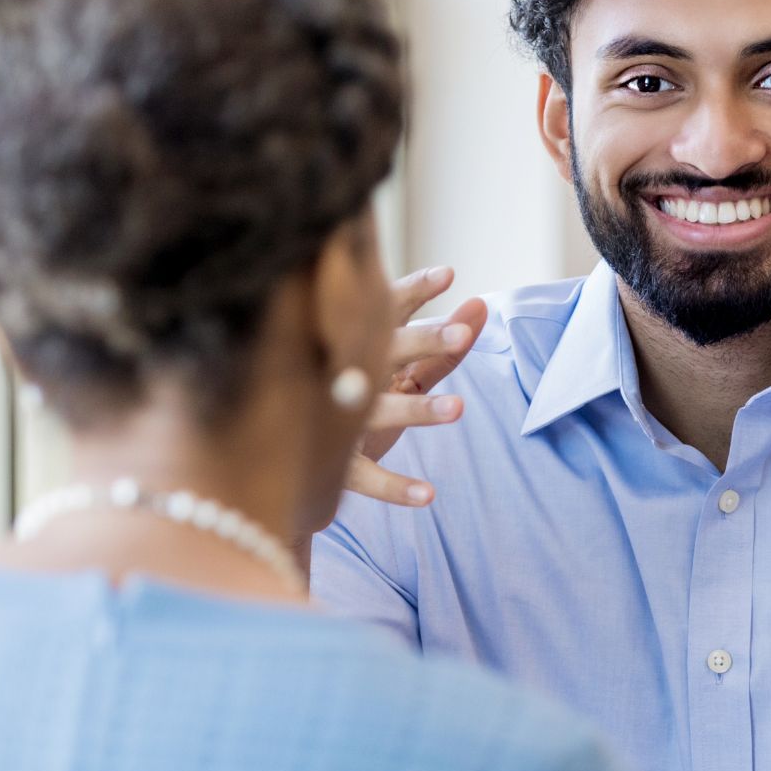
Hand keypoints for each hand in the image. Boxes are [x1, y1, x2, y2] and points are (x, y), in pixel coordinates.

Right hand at [344, 266, 488, 507]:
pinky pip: (367, 478)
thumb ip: (442, 347)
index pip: (388, 307)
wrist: (286, 460)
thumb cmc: (357, 398)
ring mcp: (338, 419)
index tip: (449, 274)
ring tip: (459, 408)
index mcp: (363, 344)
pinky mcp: (335, 463)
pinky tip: (429, 495)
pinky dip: (396, 487)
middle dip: (423, 341)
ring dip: (418, 409)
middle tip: (460, 336)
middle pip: (386, 350)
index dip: (416, 290)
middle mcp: (350, 374)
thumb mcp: (399, 372)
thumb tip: (483, 305)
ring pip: (379, 410)